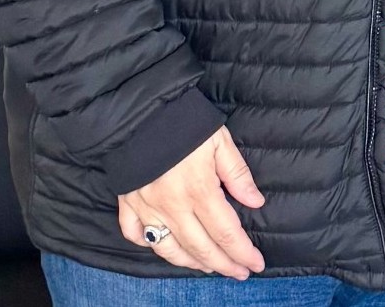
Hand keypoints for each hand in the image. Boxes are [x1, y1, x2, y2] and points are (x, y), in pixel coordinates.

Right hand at [117, 128, 265, 278]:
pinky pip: (136, 235)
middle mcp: (173, 206)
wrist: (141, 111)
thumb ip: (237, 173)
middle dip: (223, 264)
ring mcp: (148, 208)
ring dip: (191, 262)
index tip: (256, 263)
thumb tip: (255, 201)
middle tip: (239, 272)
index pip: (226, 231)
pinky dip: (149, 245)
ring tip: (209, 266)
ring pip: (169, 249)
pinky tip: (164, 247)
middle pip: (201, 247)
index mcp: (199, 190)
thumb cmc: (185, 122)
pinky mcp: (128, 203)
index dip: (242, 252)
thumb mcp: (220, 141)